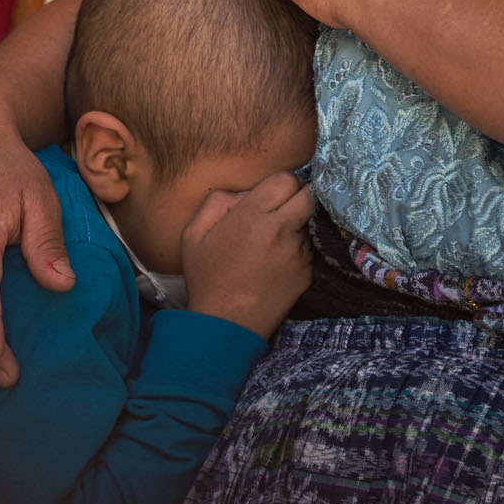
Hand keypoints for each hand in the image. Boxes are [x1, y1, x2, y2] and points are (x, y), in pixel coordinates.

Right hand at [178, 171, 313, 340]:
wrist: (225, 324)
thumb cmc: (206, 278)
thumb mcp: (194, 234)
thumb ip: (216, 202)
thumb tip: (244, 193)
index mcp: (252, 215)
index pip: (287, 179)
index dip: (281, 183)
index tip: (273, 193)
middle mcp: (280, 230)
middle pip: (309, 195)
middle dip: (298, 196)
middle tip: (283, 208)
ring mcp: (297, 253)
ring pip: (309, 222)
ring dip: (298, 224)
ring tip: (274, 242)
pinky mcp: (306, 273)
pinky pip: (308, 249)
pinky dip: (298, 249)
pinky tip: (278, 263)